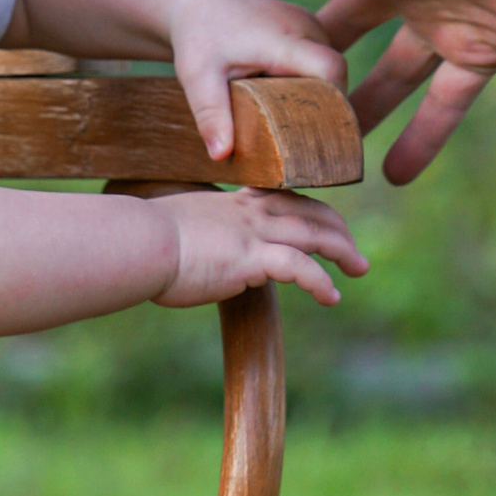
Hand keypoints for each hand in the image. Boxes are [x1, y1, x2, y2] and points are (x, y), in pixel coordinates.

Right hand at [150, 187, 367, 312]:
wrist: (136, 241)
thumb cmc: (141, 240)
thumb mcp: (173, 229)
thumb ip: (192, 237)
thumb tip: (186, 253)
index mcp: (232, 203)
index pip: (284, 198)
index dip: (310, 209)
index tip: (324, 223)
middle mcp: (249, 212)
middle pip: (310, 212)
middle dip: (338, 229)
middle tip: (352, 250)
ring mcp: (253, 233)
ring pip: (316, 234)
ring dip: (343, 252)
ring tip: (359, 269)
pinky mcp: (251, 258)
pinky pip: (300, 267)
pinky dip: (321, 282)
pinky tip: (332, 297)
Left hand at [162, 0, 347, 164]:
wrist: (198, 1)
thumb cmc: (197, 36)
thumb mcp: (197, 77)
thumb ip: (211, 115)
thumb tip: (221, 155)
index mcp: (283, 39)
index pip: (329, 69)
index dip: (333, 103)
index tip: (317, 134)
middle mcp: (304, 27)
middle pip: (335, 75)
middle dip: (325, 108)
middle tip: (304, 143)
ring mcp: (309, 24)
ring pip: (330, 70)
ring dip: (317, 96)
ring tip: (294, 124)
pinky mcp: (308, 28)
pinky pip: (321, 61)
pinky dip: (310, 83)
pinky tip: (290, 103)